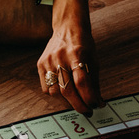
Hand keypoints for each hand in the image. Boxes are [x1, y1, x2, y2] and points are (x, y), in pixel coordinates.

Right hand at [37, 0, 102, 114]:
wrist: (67, 27)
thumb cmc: (83, 44)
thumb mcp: (93, 59)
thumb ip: (94, 81)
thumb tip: (97, 102)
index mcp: (77, 54)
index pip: (82, 82)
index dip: (89, 97)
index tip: (95, 106)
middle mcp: (60, 57)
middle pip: (67, 90)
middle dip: (79, 105)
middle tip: (87, 111)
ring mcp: (48, 61)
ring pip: (55, 92)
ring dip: (67, 102)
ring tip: (76, 102)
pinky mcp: (40, 64)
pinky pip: (46, 88)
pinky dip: (56, 95)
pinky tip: (64, 94)